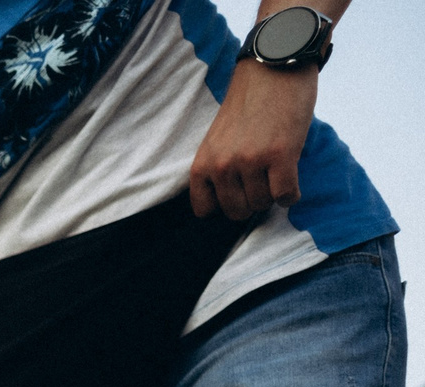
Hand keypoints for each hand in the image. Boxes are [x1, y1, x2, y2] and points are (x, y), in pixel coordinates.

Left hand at [189, 61, 316, 221]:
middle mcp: (223, 165)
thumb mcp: (218, 140)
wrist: (273, 68)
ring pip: (263, 203)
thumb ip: (219, 168)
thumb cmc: (248, 104)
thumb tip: (232, 200)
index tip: (238, 192)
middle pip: (237, 210)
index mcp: (203, 163)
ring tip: (276, 174)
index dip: (224, 204)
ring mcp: (251, 162)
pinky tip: (292, 183)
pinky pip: (285, 196)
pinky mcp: (281, 156)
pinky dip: (291, 195)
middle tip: (262, 182)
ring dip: (273, 194)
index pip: (205, 209)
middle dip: (252, 201)